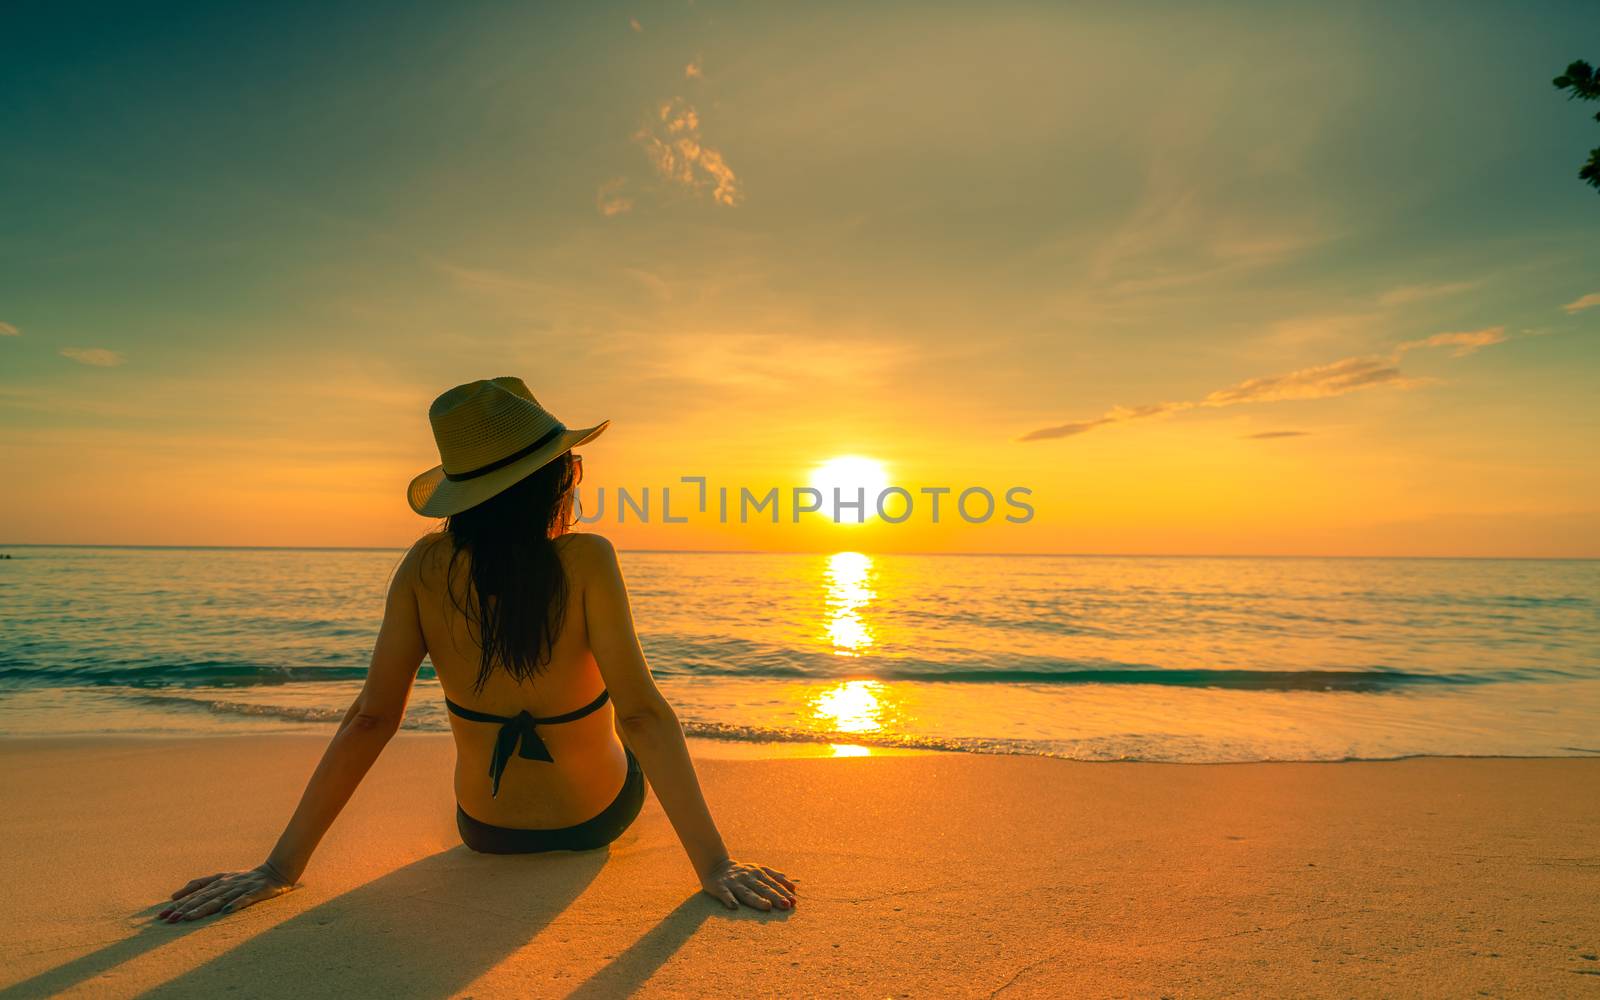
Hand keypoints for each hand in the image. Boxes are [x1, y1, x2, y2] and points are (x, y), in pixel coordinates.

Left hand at [158, 862, 295, 922]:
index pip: (195, 893)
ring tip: (188, 919)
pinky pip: (246, 899)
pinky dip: (236, 904)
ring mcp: (242, 888)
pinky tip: (226, 911)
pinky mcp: (257, 892)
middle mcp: (227, 884)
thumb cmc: (245, 878)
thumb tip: (173, 895)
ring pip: (220, 899)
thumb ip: (198, 884)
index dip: (179, 904)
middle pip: (203, 897)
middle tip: (170, 920)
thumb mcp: (221, 878)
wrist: (276, 871)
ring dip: (203, 909)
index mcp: (218, 881)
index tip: (162, 915)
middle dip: (186, 908)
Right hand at [700, 858, 796, 911]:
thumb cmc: (743, 872)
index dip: (783, 891)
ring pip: (746, 892)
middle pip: (763, 888)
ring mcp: (734, 882)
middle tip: (786, 905)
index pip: (773, 883)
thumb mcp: (759, 870)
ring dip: (757, 899)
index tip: (793, 901)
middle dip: (775, 896)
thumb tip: (793, 887)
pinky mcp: (720, 887)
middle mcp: (747, 876)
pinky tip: (734, 906)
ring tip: (767, 906)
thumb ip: (775, 876)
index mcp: (758, 872)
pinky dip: (729, 899)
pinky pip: (725, 894)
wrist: (715, 866)